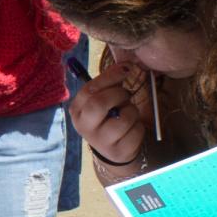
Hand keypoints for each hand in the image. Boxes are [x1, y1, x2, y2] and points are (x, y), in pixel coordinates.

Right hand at [69, 61, 147, 175]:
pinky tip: (131, 129)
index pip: (89, 89)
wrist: (112, 149)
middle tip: (125, 95)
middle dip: (119, 94)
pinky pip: (135, 131)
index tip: (127, 68)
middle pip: (100, 103)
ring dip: (132, 111)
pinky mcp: (117, 152)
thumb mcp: (102, 99)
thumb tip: (126, 64)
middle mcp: (84, 126)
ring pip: (123, 117)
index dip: (110, 76)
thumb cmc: (107, 117)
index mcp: (77, 110)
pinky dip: (139, 126)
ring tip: (128, 114)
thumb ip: (109, 83)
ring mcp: (100, 142)